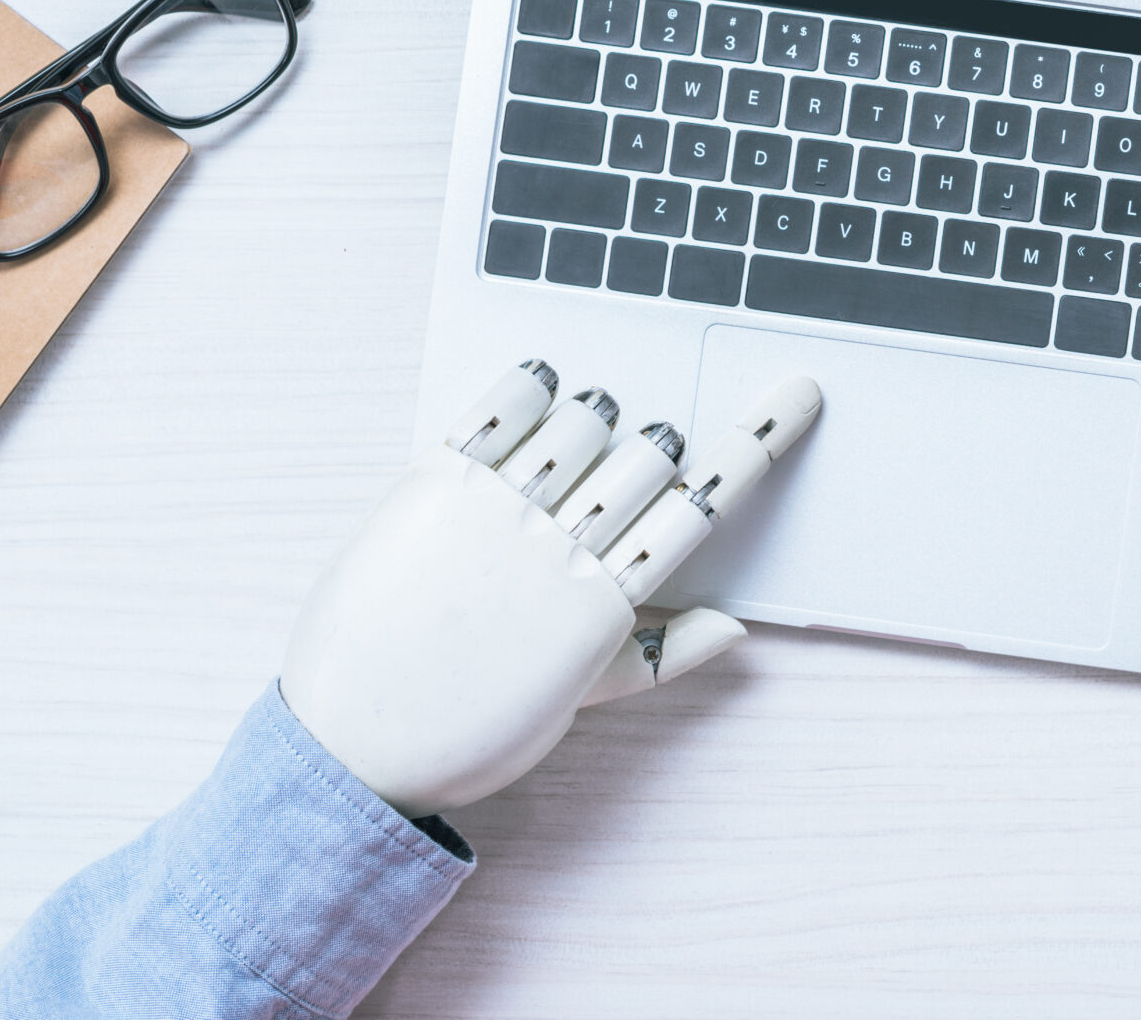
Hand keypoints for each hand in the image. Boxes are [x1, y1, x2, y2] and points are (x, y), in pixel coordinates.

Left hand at [280, 361, 817, 817]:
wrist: (345, 751)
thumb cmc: (465, 736)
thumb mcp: (571, 705)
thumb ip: (656, 657)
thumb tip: (734, 630)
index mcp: (603, 607)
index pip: (700, 507)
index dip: (757, 443)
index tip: (795, 397)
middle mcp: (558, 551)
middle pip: (647, 456)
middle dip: (651, 450)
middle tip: (625, 467)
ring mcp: (493, 514)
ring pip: (582, 422)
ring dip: (591, 420)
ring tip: (566, 449)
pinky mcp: (431, 487)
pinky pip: (500, 409)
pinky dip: (530, 389)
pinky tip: (535, 395)